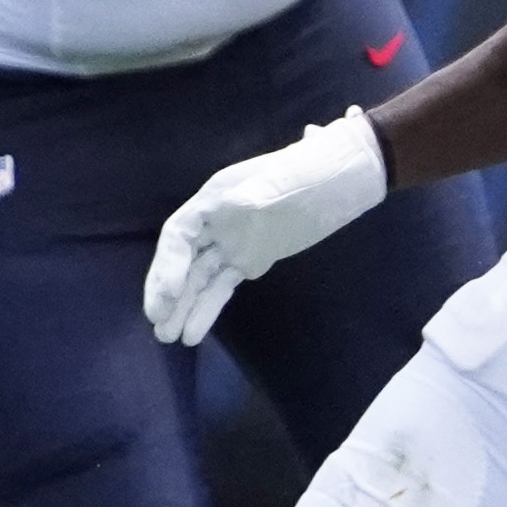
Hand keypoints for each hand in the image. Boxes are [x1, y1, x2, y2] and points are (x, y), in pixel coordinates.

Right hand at [142, 107, 387, 344]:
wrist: (347, 173)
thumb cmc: (314, 169)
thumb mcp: (285, 178)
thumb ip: (259, 194)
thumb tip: (235, 205)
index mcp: (217, 198)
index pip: (179, 234)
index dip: (167, 265)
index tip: (166, 295)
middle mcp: (217, 223)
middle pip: (182, 260)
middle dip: (167, 291)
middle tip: (158, 323)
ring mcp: (234, 242)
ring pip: (199, 279)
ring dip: (182, 306)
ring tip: (167, 337)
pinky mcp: (251, 260)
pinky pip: (221, 288)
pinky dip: (207, 309)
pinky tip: (194, 333)